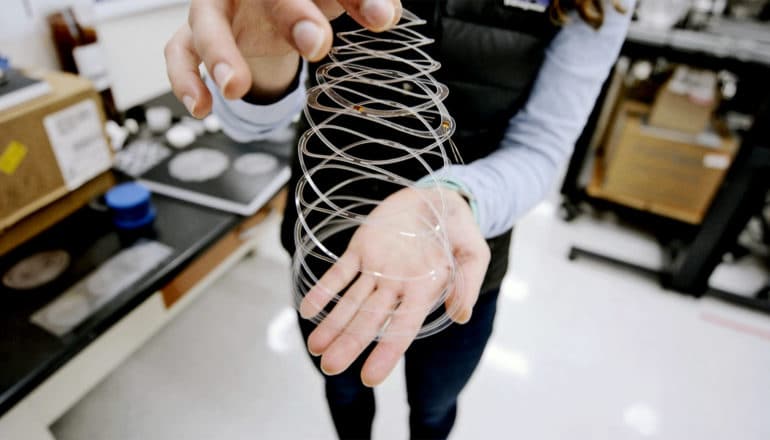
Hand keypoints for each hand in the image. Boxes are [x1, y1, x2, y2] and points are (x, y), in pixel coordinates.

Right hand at [164, 0, 402, 117]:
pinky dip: (185, 78)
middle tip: (318, 44)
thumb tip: (386, 14)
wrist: (267, 8)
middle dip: (291, 16)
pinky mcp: (195, 32)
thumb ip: (363, 2)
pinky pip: (180, 51)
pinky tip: (203, 107)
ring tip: (234, 88)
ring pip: (205, 20)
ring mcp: (216, 5)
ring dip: (218, 54)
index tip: (380, 18)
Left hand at [299, 186, 489, 385]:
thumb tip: (460, 316)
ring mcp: (377, 269)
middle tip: (330, 368)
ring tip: (315, 347)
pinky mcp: (362, 249)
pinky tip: (307, 309)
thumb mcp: (474, 252)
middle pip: (369, 320)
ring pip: (351, 302)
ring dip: (332, 324)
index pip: (403, 328)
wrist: (440, 197)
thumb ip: (467, 283)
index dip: (386, 353)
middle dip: (349, 344)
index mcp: (423, 291)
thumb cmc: (460, 228)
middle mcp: (397, 286)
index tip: (370, 378)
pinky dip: (323, 290)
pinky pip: (339, 273)